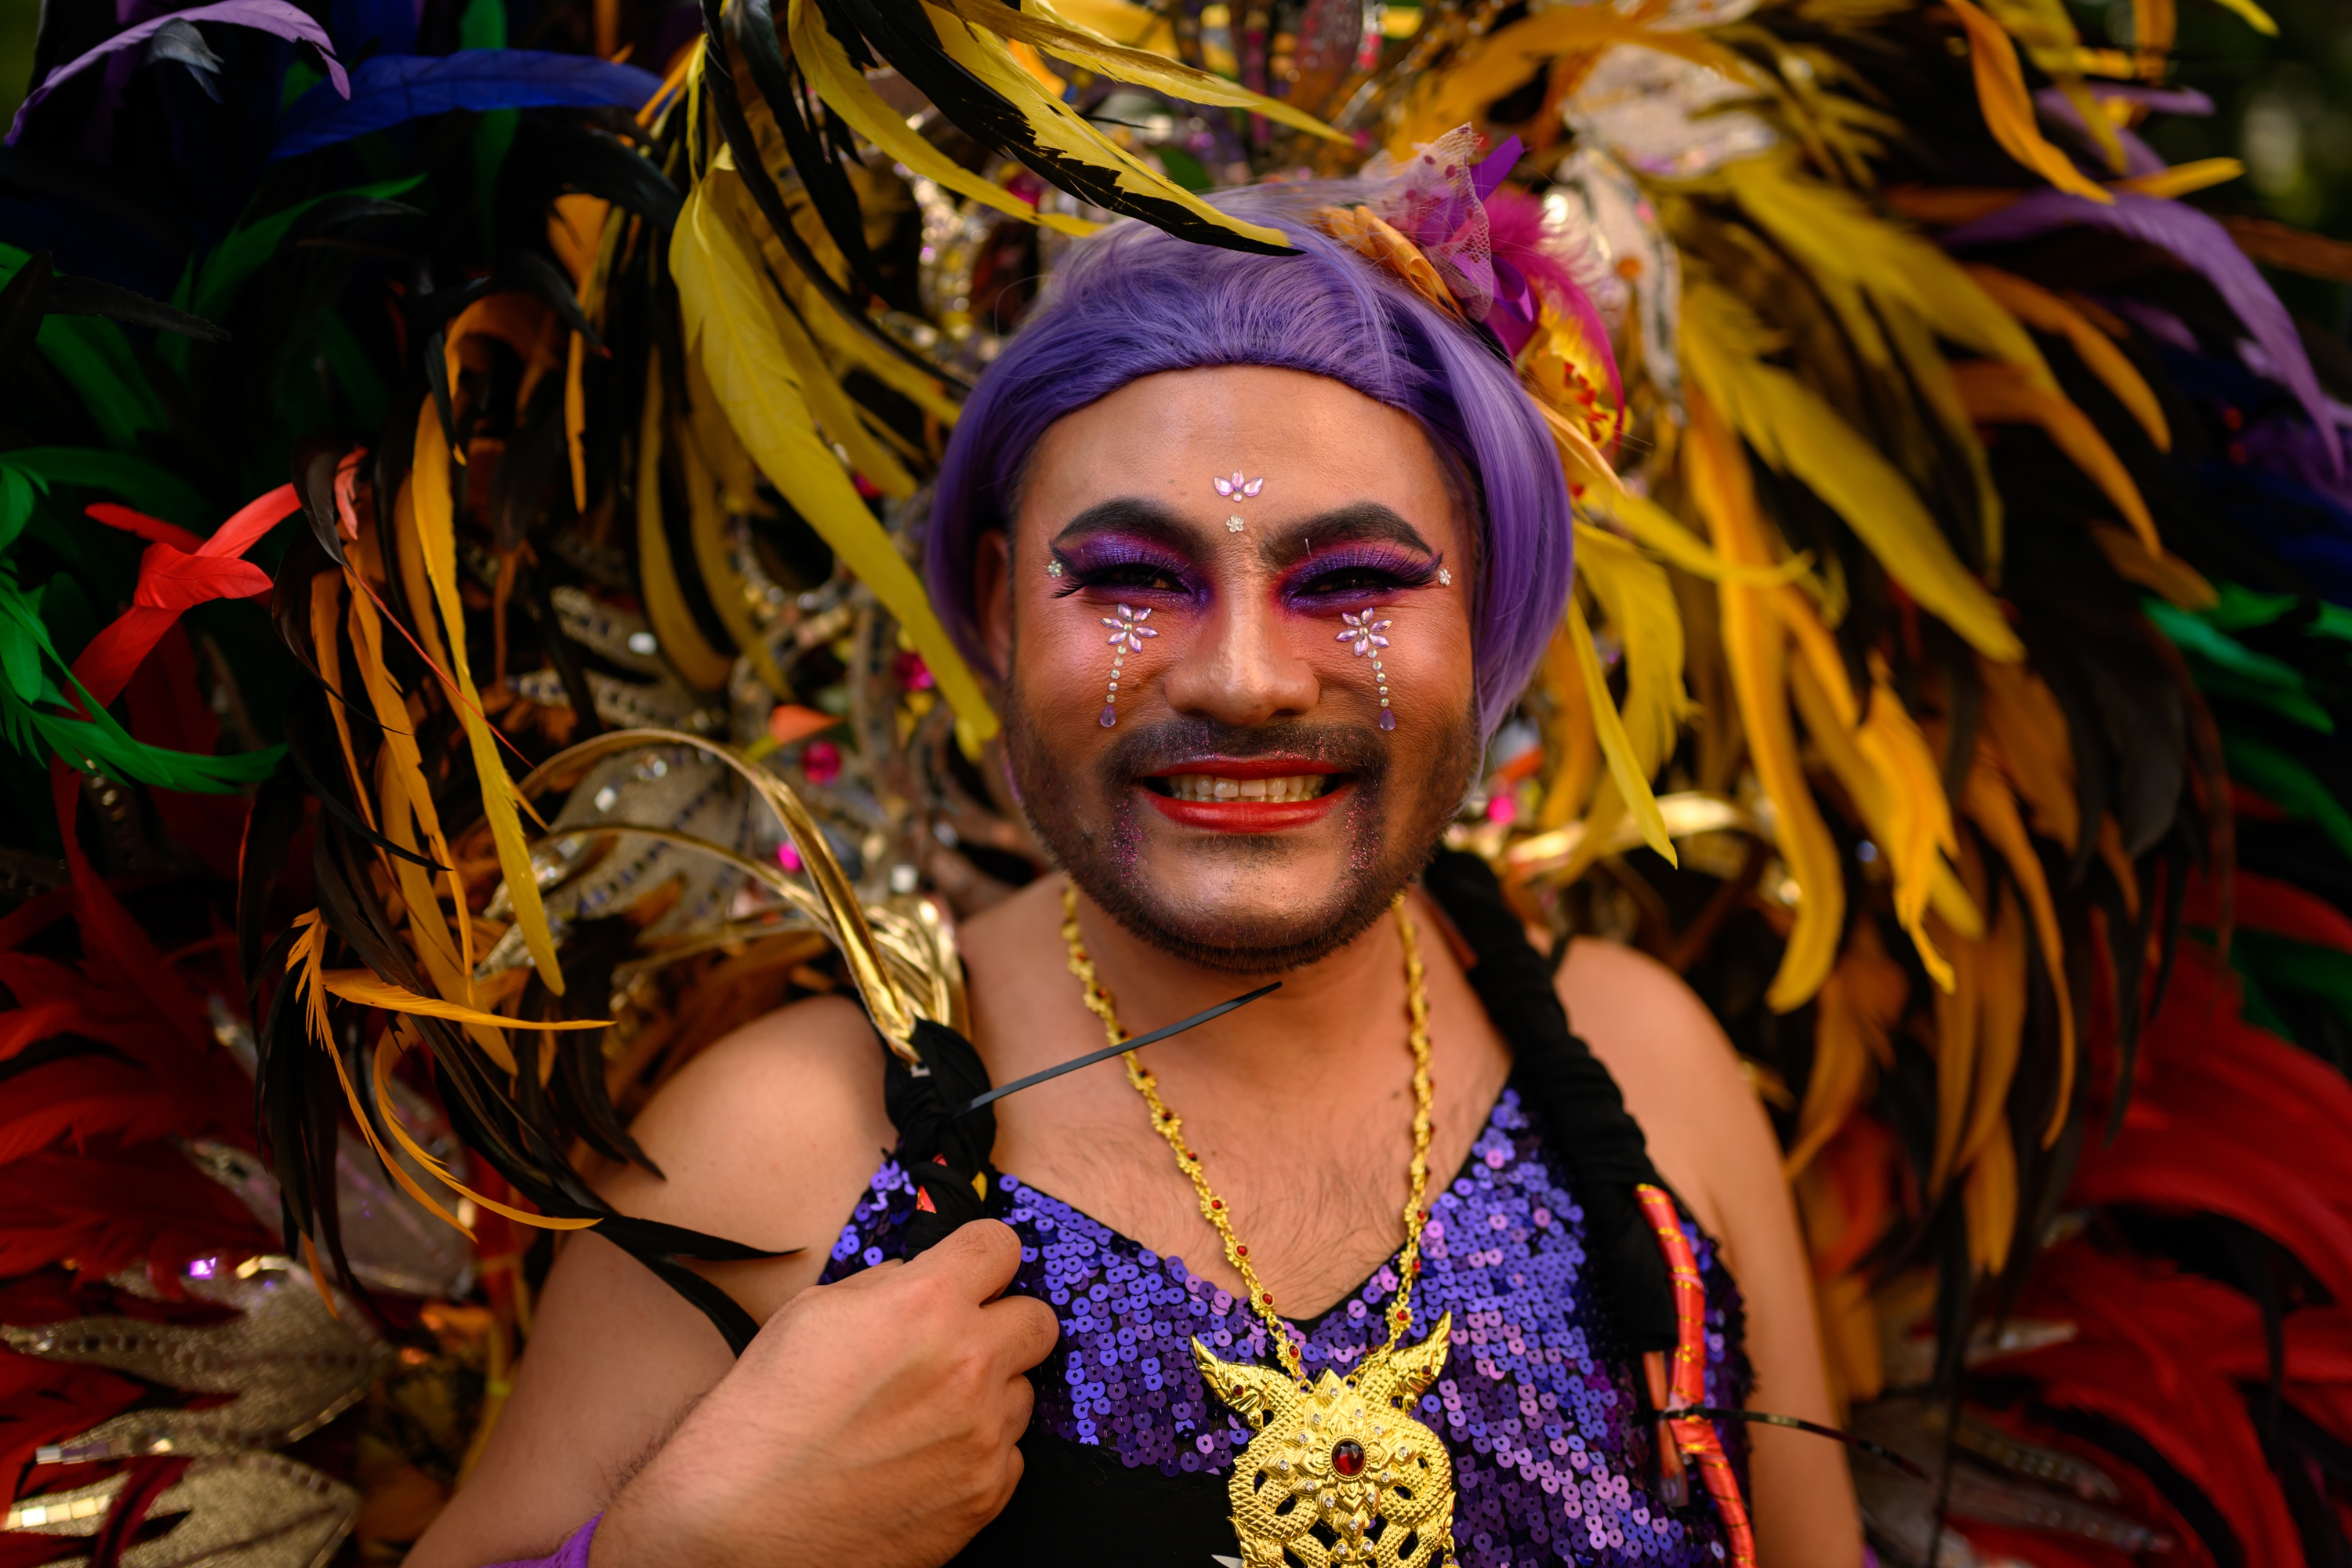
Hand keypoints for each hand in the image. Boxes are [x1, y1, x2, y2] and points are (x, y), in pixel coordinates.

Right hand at [590, 1219, 1058, 1567]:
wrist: (739, 1521)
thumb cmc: (764, 1416)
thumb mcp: (812, 1313)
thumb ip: (886, 1285)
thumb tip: (922, 1278)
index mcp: (926, 1304)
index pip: (1000, 1247)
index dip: (982, 1258)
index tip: (971, 1273)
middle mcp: (968, 1366)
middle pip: (1038, 1320)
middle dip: (1002, 1324)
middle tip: (959, 1343)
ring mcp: (982, 1436)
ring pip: (1022, 1392)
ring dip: (987, 1393)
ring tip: (923, 1413)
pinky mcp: (984, 1495)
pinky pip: (1007, 1455)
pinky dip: (976, 1453)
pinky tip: (923, 1459)